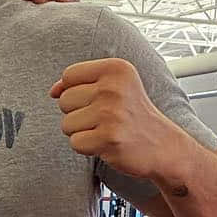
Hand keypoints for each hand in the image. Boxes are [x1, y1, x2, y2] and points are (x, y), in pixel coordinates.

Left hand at [51, 58, 179, 180]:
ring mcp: (111, 113)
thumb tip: (53, 91)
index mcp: (116, 68)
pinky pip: (75, 143)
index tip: (95, 100)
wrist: (164, 146)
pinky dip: (87, 147)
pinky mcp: (109, 138)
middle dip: (79, 114)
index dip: (74, 91)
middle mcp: (114, 87)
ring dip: (83, 132)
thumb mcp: (116, 86)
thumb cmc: (134, 115)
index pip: (69, 75)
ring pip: (67, 124)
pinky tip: (106, 143)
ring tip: (106, 130)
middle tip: (105, 118)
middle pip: (64, 100)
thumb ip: (81, 83)